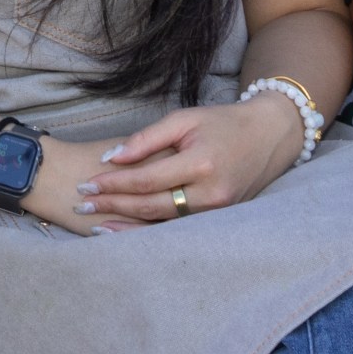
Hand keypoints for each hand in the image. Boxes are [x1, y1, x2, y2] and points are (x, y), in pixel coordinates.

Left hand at [74, 91, 307, 226]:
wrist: (269, 137)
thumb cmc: (223, 123)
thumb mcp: (185, 119)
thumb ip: (147, 139)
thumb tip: (112, 158)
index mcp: (200, 164)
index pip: (147, 180)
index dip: (114, 184)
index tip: (87, 182)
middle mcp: (210, 194)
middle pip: (152, 206)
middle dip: (114, 206)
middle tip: (83, 204)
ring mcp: (217, 212)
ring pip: (163, 225)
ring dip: (128, 226)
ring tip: (96, 226)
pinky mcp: (220, 220)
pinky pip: (178, 229)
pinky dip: (150, 233)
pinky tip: (128, 234)